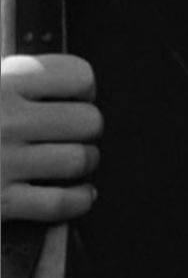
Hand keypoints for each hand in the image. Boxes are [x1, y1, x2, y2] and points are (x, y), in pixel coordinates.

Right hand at [1, 54, 102, 220]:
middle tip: (74, 134)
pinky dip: (79, 200)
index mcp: (3, 82)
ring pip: (80, 160)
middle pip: (88, 120)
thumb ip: (22, 80)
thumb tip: (76, 83)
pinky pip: (60, 202)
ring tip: (74, 161)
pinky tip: (80, 194)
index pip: (78, 75)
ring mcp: (1, 162)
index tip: (77, 96)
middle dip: (88, 129)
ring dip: (85, 163)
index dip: (84, 88)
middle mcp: (5, 120)